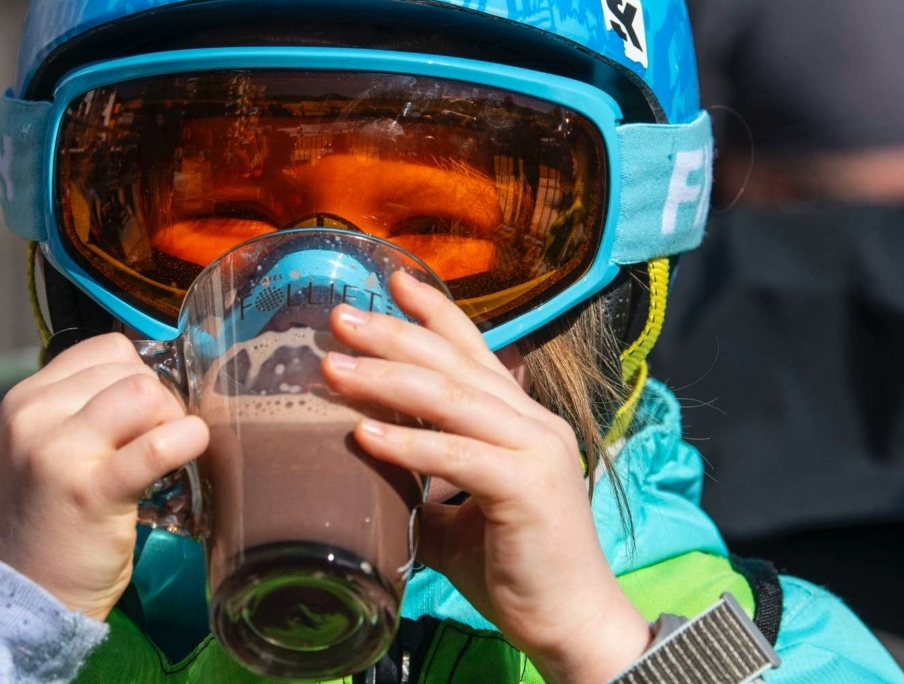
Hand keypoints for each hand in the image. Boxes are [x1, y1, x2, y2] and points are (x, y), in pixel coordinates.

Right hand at [0, 333, 208, 620]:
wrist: (16, 597)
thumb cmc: (44, 525)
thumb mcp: (44, 451)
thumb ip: (83, 412)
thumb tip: (157, 386)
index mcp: (25, 400)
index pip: (105, 350)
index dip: (139, 376)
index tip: (146, 416)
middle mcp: (35, 416)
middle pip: (130, 370)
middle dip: (160, 401)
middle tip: (160, 442)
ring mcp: (59, 451)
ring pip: (145, 394)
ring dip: (172, 420)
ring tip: (165, 455)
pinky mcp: (91, 491)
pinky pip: (158, 445)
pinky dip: (187, 442)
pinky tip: (189, 454)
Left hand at [322, 273, 650, 683]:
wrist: (571, 623)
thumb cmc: (515, 569)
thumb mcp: (456, 515)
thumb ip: (420, 484)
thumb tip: (363, 470)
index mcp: (521, 420)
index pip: (474, 350)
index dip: (434, 312)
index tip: (391, 280)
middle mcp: (533, 422)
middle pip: (454, 363)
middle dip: (392, 334)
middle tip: (338, 317)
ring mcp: (536, 450)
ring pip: (452, 399)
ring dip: (386, 378)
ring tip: (332, 367)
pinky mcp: (530, 488)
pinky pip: (458, 456)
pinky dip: (409, 443)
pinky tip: (364, 434)